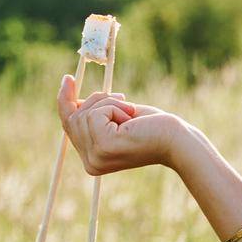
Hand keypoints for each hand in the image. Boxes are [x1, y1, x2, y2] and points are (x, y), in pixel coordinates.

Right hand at [56, 74, 186, 174]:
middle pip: (73, 118)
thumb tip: (72, 99)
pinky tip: (131, 119)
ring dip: (110, 104)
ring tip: (131, 114)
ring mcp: (95, 157)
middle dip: (96, 100)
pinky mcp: (104, 146)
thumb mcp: (119, 117)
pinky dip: (114, 107)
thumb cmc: (153, 127)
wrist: (177, 140)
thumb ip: (95, 114)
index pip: (69, 127)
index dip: (64, 101)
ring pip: (85, 113)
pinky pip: (96, 113)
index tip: (68, 78)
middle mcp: (90, 163)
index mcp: (93, 160)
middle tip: (123, 97)